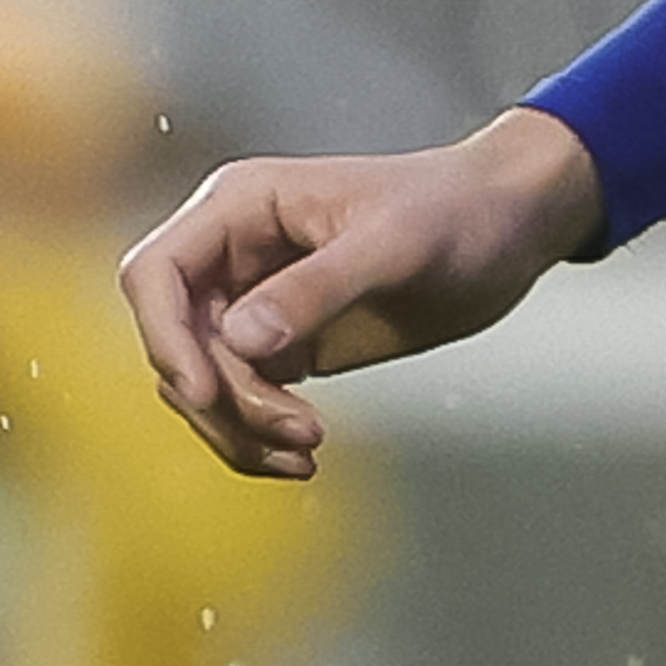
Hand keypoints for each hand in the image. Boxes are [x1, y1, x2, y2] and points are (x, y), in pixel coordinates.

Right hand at [116, 105, 603, 479]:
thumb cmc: (458, 209)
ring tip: (309, 448)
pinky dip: (258, 437)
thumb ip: (317, 287)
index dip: (165, 336)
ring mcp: (254, 303)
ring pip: (203, 384)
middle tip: (297, 430)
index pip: (155, 274)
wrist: (510, 228)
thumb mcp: (394, 244)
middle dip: (224, 397)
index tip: (206, 391)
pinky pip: (241, 402)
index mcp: (241, 207)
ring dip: (240, 428)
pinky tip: (303, 458)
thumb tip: (240, 341)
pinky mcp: (283, 344)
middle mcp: (233, 254)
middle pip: (176, 343)